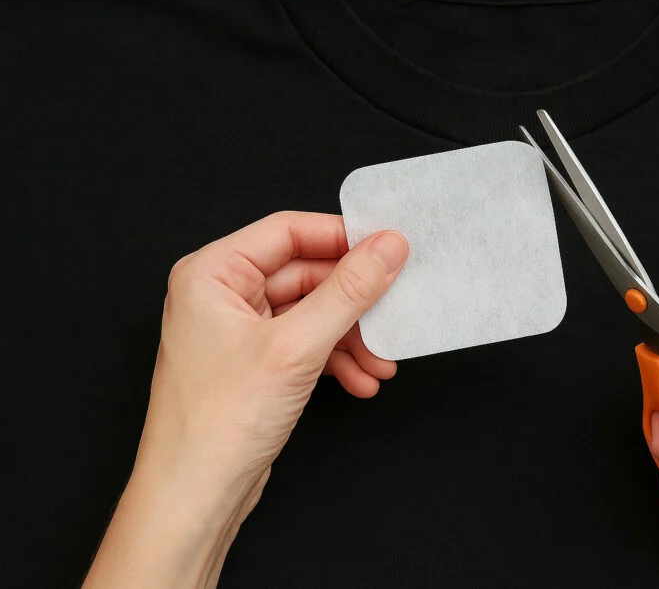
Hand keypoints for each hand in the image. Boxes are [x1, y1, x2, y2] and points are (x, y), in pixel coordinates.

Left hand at [84, 212, 407, 588]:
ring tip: (382, 363)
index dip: (343, 237)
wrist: (193, 498)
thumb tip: (388, 247)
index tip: (390, 247)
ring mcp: (238, 330)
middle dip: (354, 302)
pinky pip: (306, 343)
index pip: (289, 231)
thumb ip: (348, 291)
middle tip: (394, 312)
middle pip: (306, 273)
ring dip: (351, 337)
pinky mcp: (254, 363)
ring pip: (312, 312)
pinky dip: (337, 359)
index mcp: (212, 272)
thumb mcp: (296, 347)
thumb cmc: (217, 425)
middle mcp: (221, 294)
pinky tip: (362, 381)